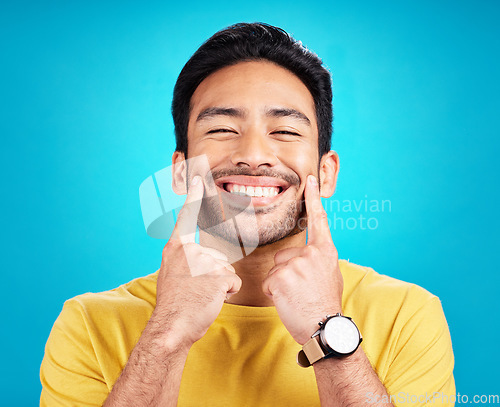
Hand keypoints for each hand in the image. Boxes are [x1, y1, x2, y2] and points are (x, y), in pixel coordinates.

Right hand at [153, 175, 241, 348]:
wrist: (171, 327)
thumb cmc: (173, 305)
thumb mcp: (171, 274)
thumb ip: (184, 260)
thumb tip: (201, 258)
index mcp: (176, 249)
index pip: (186, 219)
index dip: (194, 198)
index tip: (199, 179)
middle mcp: (189, 251)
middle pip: (217, 257)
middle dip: (213, 276)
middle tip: (195, 291)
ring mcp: (204, 263)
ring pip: (226, 271)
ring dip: (219, 286)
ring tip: (201, 296)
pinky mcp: (218, 276)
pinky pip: (233, 283)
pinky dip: (227, 294)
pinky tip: (211, 300)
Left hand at [262, 175, 342, 344]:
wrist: (324, 328)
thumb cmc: (326, 303)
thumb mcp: (330, 274)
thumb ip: (317, 259)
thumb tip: (307, 255)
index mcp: (325, 251)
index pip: (319, 220)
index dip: (314, 199)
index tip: (310, 180)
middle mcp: (310, 254)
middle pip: (284, 255)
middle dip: (287, 271)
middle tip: (302, 290)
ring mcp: (295, 265)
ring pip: (275, 269)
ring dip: (280, 283)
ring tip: (296, 296)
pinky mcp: (280, 277)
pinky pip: (268, 282)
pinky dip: (274, 293)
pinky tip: (288, 301)